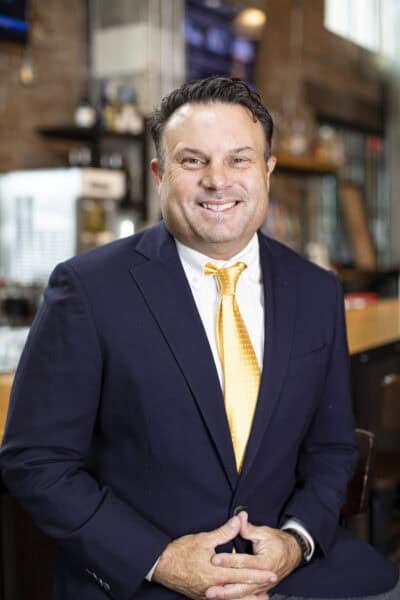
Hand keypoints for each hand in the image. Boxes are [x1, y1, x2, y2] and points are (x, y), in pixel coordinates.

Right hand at [152, 515, 277, 599]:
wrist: (161, 565)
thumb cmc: (181, 551)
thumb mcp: (204, 539)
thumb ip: (224, 532)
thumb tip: (238, 521)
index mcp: (216, 572)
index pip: (243, 574)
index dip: (259, 574)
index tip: (272, 573)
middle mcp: (213, 586)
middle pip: (240, 589)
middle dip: (257, 587)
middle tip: (272, 586)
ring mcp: (207, 594)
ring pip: (231, 599)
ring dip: (247, 598)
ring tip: (261, 598)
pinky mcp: (201, 596)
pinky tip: (237, 598)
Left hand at [206, 512, 301, 598]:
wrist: (293, 553)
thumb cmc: (278, 542)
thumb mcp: (264, 532)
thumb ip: (248, 528)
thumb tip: (237, 519)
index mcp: (265, 562)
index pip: (244, 562)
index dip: (228, 561)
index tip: (214, 559)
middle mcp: (265, 578)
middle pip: (242, 585)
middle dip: (225, 588)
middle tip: (209, 589)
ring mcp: (263, 586)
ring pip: (243, 594)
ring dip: (228, 596)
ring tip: (212, 595)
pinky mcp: (261, 589)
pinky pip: (247, 596)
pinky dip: (236, 598)